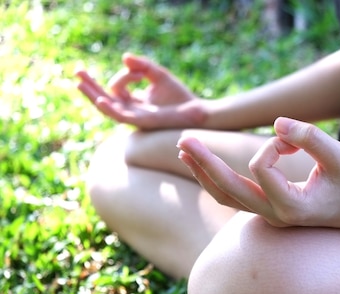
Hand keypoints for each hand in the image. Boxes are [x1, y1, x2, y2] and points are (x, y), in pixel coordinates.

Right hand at [76, 53, 207, 129]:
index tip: (139, 70)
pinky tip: (100, 99)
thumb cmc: (179, 97)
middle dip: (90, 86)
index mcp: (134, 103)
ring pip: (108, 108)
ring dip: (92, 95)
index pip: (117, 88)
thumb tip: (124, 57)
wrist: (196, 112)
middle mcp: (132, 111)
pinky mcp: (142, 122)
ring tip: (79, 84)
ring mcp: (135, 118)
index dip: (125, 75)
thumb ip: (142, 66)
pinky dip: (110, 108)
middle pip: (104, 99)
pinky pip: (121, 116)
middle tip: (76, 72)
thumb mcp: (159, 75)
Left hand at [177, 117, 339, 230]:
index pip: (262, 166)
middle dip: (205, 162)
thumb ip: (309, 136)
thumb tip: (278, 123)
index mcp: (292, 208)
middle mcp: (275, 217)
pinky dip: (216, 179)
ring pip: (225, 196)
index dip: (275, 143)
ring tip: (184, 149)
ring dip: (204, 172)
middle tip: (183, 138)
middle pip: (228, 189)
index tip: (295, 138)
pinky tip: (202, 164)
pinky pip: (233, 197)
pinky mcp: (268, 211)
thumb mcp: (339, 156)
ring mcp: (269, 217)